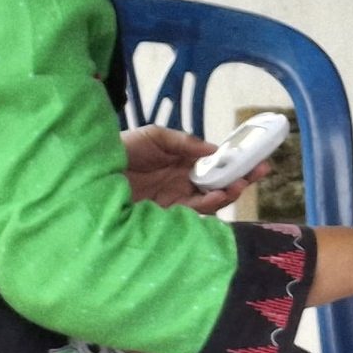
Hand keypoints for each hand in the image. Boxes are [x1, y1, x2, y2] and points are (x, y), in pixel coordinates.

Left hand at [122, 126, 260, 212]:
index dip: (237, 162)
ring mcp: (175, 200)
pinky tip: (217, 195)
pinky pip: (193, 213)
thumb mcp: (155, 136)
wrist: (92, 172)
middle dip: (241, 178)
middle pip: (219, 184)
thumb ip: (185, 142)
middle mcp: (183, 183)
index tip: (257, 158)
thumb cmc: (122, 149)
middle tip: (260, 172)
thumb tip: (214, 149)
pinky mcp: (166, 216)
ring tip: (239, 184)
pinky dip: (208, 204)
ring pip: (210, 200)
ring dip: (228, 192)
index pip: (216, 165)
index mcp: (183, 163)